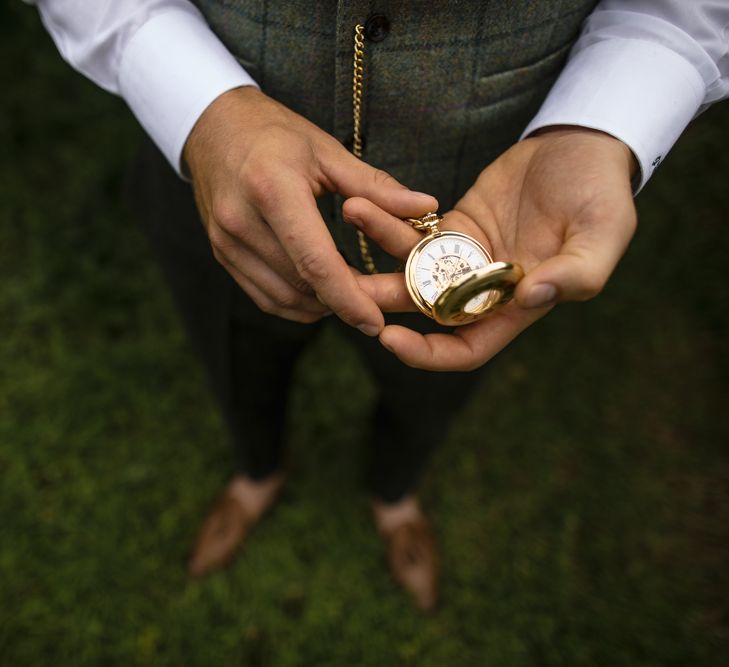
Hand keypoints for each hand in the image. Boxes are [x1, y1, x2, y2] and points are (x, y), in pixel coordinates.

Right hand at [183, 86, 436, 331]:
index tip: (375, 321)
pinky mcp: (221, 253)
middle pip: (301, 286)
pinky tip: (318, 294)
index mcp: (272, 190)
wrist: (212, 127)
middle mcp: (242, 221)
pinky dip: (295, 304)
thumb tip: (427, 207)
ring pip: (282, 299)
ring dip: (319, 306)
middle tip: (372, 303)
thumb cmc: (275, 133)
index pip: (315, 262)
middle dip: (340, 303)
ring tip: (348, 296)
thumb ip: (376, 187)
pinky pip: (264, 297)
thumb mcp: (327, 151)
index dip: (348, 299)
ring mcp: (226, 241)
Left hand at [344, 126, 637, 368]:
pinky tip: (364, 201)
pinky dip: (390, 221)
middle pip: (425, 313)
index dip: (429, 354)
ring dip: (378, 250)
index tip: (389, 340)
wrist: (583, 144)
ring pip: (412, 270)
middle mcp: (486, 289)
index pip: (467, 348)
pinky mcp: (453, 225)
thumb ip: (577, 272)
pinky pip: (415, 231)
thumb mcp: (604, 232)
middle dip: (383, 302)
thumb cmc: (601, 191)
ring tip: (351, 212)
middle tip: (341, 283)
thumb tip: (531, 299)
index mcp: (518, 306)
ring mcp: (466, 257)